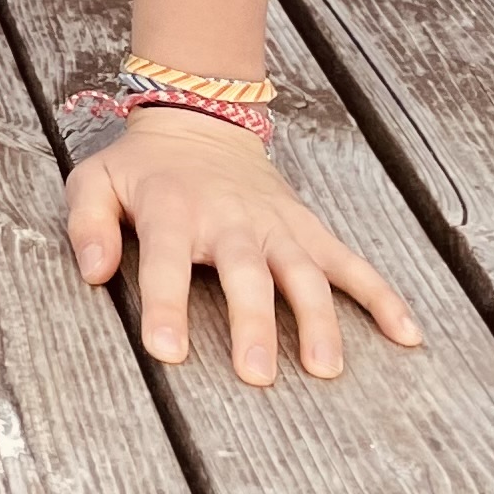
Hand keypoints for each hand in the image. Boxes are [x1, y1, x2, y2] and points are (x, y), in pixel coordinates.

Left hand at [64, 107, 421, 384]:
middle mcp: (230, 220)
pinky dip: (382, 296)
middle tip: (257, 375)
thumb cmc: (142, 168)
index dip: (165, 304)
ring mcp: (276, 225)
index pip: (167, 260)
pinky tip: (407, 334)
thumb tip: (95, 272)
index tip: (168, 351)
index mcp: (173, 211)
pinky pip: (351, 263)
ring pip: (304, 272)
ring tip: (326, 368)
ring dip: (318, 319)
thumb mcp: (94, 181)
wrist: (199, 119)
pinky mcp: (308, 229)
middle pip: (246, 273)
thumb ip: (86, 225)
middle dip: (252, 322)